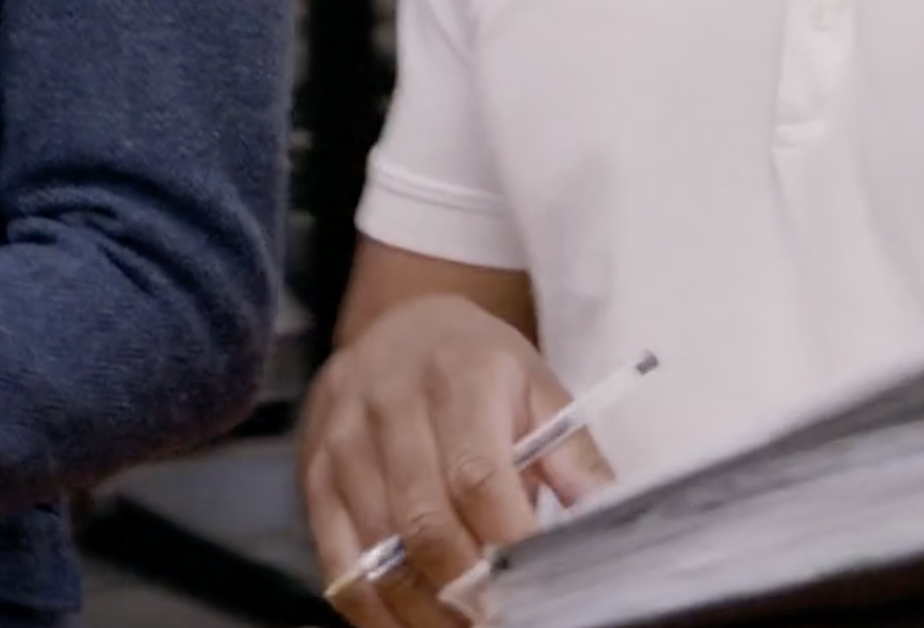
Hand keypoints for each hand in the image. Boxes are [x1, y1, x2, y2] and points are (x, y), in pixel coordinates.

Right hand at [299, 296, 614, 627]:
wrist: (398, 325)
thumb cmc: (480, 367)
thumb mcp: (538, 390)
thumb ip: (574, 458)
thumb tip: (611, 518)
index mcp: (460, 379)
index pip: (479, 475)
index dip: (509, 540)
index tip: (540, 588)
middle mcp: (391, 407)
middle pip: (424, 522)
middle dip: (467, 590)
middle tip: (502, 621)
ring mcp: (343, 444)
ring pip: (378, 552)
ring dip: (425, 610)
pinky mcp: (312, 476)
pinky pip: (337, 564)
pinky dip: (374, 611)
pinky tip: (413, 626)